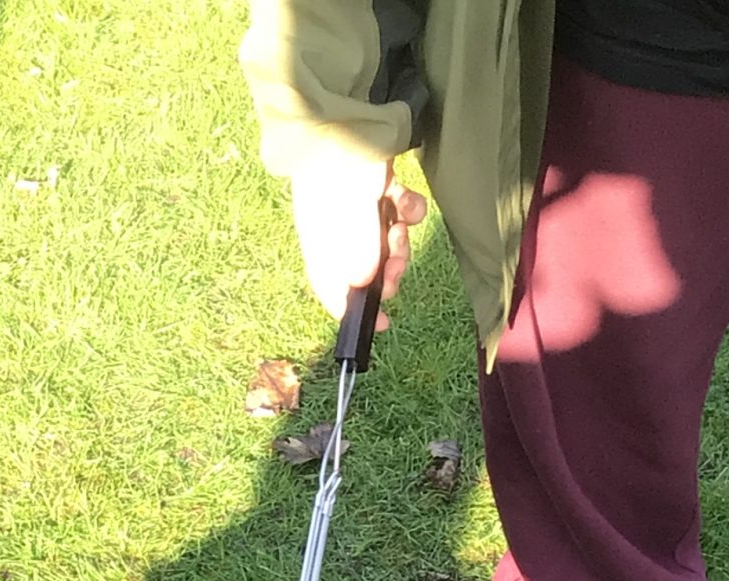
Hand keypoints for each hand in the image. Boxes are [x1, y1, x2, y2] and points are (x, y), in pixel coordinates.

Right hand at [288, 152, 425, 327]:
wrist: (344, 108)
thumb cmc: (339, 168)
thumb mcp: (350, 220)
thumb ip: (359, 255)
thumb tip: (364, 284)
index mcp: (321, 245)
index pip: (334, 290)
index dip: (357, 311)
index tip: (383, 324)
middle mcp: (336, 231)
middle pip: (367, 269)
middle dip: (388, 271)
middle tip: (400, 264)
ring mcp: (356, 208)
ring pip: (385, 240)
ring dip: (400, 240)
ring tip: (402, 226)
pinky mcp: (375, 185)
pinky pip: (396, 208)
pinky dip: (406, 209)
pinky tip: (407, 200)